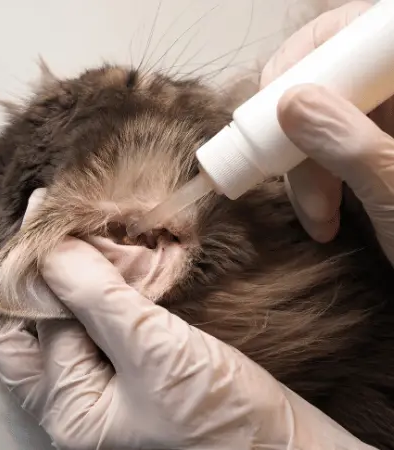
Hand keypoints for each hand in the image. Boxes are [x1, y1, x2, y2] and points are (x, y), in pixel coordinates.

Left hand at [0, 190, 373, 449]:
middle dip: (20, 269)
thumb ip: (97, 300)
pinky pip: (94, 320)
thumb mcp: (155, 354)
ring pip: (61, 317)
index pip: (12, 331)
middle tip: (24, 220)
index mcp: (68, 409)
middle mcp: (76, 399)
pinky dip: (88, 284)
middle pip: (27, 325)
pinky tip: (93, 258)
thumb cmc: (224, 422)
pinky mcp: (130, 366)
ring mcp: (102, 384)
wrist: (285, 446)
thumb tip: (50, 251)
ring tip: (54, 229)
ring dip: (56, 271)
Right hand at [260, 0, 393, 265]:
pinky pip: (332, 149)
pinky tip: (322, 217)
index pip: (356, 30)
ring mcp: (391, 123)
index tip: (276, 109)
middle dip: (302, 135)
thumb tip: (290, 103)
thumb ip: (350, 144)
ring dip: (307, 169)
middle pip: (335, 78)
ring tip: (318, 219)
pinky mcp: (382, 151)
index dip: (309, 57)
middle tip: (298, 183)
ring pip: (326, 118)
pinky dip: (319, 182)